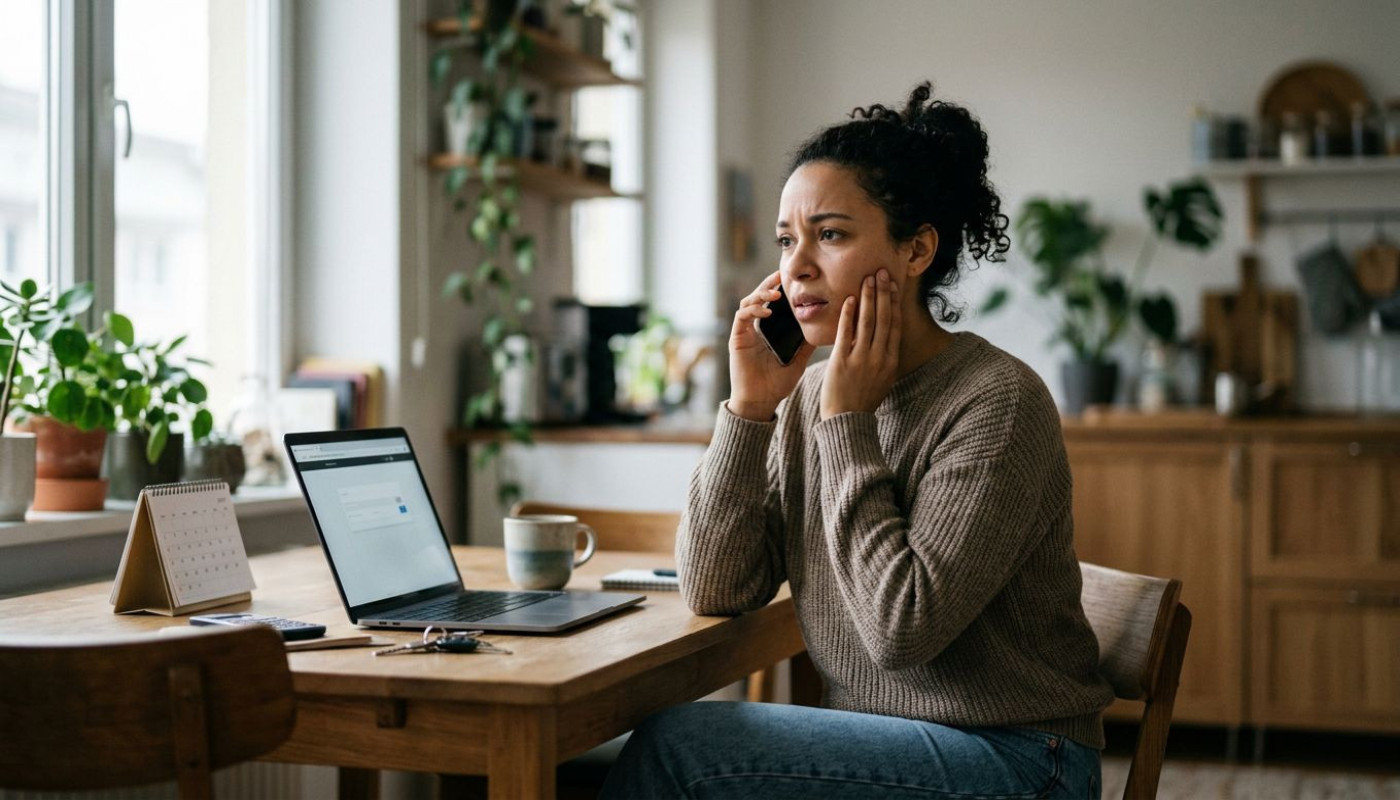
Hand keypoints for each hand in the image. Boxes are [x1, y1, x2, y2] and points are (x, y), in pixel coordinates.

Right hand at [728, 271, 814, 420]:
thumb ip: (806, 345)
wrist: (760, 403)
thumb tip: (823, 330)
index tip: (790, 280)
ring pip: (747, 303)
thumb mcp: (798, 361)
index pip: (770, 304)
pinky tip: (767, 311)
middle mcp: (753, 329)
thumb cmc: (776, 385)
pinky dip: (753, 310)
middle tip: (781, 275)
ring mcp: (743, 333)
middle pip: (757, 298)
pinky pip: (742, 317)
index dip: (777, 289)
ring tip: (776, 293)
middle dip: (768, 285)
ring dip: (761, 295)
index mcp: (766, 332)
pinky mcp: (736, 338)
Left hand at [821, 269, 900, 419]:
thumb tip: (886, 336)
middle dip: (883, 293)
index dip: (894, 302)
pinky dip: (848, 315)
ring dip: (868, 298)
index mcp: (890, 361)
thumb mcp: (882, 378)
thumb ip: (884, 357)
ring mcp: (861, 359)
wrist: (847, 420)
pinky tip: (849, 299)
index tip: (893, 285)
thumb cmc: (863, 399)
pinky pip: (846, 333)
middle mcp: (879, 357)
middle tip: (882, 272)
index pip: (894, 325)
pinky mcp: (842, 362)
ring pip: (867, 322)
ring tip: (867, 279)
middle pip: (884, 318)